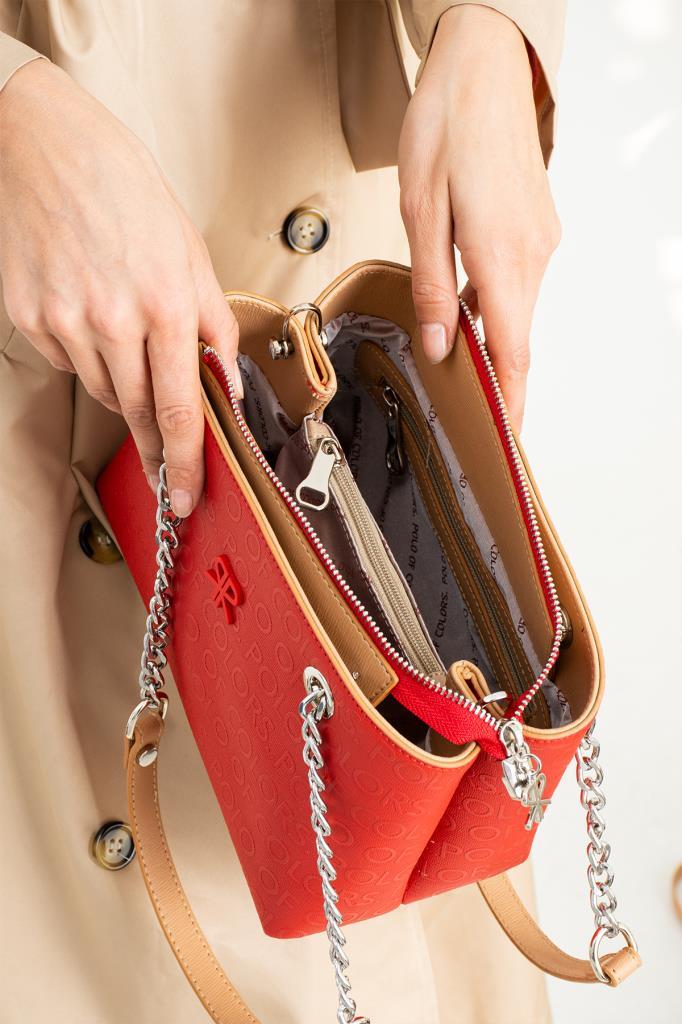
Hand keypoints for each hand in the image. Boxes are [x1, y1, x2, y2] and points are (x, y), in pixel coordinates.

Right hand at [0, 59, 240, 515]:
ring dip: (124, 390)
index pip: (181, 407)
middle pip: (139, 411)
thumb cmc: (123, 188)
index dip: (185, 460)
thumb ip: (214, 322)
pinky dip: (86, 356)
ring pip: (103, 391)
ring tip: (128, 349)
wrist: (44, 143)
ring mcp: (65, 319)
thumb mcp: (190, 250)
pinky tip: (90, 316)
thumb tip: (227, 381)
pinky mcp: (30, 316)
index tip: (183, 495)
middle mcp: (113, 318)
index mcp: (164, 301)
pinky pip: (67, 362)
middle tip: (164, 469)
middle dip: (156, 446)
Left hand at [398, 4, 560, 429]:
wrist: (483, 65)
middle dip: (497, 378)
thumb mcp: (421, 212)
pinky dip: (494, 303)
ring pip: (515, 308)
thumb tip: (439, 344)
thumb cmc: (446, 127)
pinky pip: (516, 280)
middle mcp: (531, 253)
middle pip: (516, 335)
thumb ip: (431, 286)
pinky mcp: (537, 225)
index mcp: (500, 256)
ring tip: (459, 362)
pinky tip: (466, 306)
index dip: (511, 402)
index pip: (512, 351)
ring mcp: (540, 239)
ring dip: (490, 337)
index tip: (508, 441)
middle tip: (473, 412)